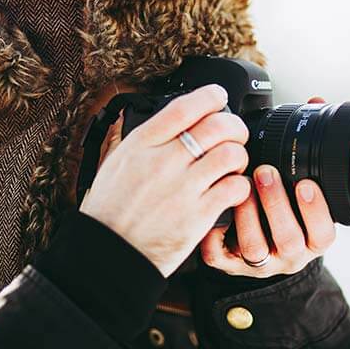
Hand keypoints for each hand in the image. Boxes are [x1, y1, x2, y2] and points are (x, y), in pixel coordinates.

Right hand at [79, 84, 251, 276]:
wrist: (109, 254)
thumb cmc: (111, 209)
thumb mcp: (116, 161)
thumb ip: (145, 138)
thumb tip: (169, 117)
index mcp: (142, 144)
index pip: (185, 107)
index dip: (210, 96)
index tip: (219, 97)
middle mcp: (163, 162)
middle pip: (217, 125)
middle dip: (234, 126)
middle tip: (234, 135)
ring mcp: (182, 189)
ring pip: (231, 153)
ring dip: (239, 156)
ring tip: (232, 165)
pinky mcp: (198, 216)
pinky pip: (235, 187)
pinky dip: (240, 186)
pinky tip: (232, 190)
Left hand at [199, 96, 336, 276]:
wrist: (254, 244)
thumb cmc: (282, 205)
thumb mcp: (301, 181)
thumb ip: (307, 145)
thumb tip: (316, 103)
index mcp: (312, 236)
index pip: (323, 233)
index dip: (317, 210)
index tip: (305, 183)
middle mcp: (290, 253)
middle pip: (289, 239)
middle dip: (277, 205)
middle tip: (265, 173)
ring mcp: (260, 262)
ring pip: (256, 250)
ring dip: (248, 216)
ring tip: (240, 188)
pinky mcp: (231, 265)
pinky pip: (220, 258)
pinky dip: (214, 238)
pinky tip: (214, 215)